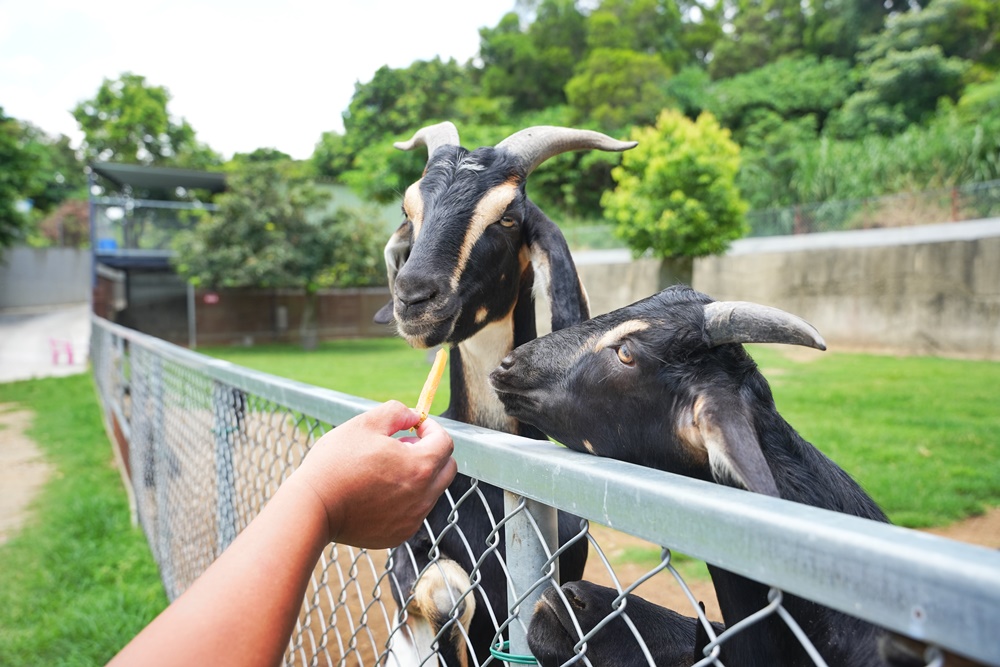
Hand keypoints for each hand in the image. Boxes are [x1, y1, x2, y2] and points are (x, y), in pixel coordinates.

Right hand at [293, 400, 456, 548]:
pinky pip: (414, 511)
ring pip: (431, 491)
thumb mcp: (365, 424)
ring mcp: (413, 519)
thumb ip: (397, 412)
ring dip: (418, 476)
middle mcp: (424, 497)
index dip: (431, 428)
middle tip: (402, 447)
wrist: (313, 507)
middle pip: (447, 468)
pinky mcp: (400, 534)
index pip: (445, 442)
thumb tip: (414, 416)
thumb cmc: (336, 462)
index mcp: (420, 467)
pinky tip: (376, 493)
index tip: (414, 425)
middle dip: (431, 452)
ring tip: (383, 469)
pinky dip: (405, 499)